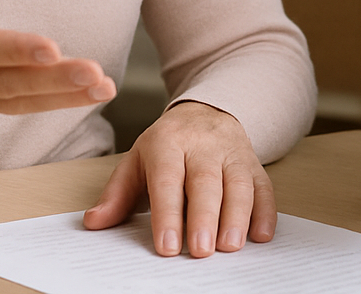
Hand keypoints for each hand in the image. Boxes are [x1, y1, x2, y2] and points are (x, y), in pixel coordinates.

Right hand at [0, 0, 115, 111]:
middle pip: (9, 82)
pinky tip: (88, 95)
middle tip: (95, 74)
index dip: (15, 50)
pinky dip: (55, 104)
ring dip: (63, 97)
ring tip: (103, 88)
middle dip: (54, 80)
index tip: (52, 47)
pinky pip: (19, 106)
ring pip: (19, 100)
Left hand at [83, 101, 274, 257]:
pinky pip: (263, 184)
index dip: (168, 213)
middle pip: (206, 181)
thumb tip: (94, 222)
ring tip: (230, 246)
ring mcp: (232, 152)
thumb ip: (117, 194)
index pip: (168, 179)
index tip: (167, 246)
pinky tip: (261, 234)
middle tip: (202, 250)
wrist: (205, 110)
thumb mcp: (137, 161)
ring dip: (237, 216)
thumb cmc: (167, 145)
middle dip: (205, 216)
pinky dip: (266, 211)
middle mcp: (202, 144)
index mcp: (167, 143)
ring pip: (238, 183)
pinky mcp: (253, 161)